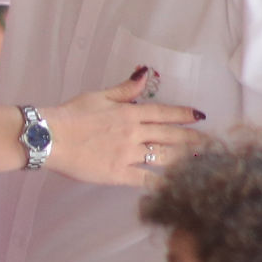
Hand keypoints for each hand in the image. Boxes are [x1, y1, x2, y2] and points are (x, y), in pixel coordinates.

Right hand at [38, 72, 202, 186]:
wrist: (50, 137)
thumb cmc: (70, 115)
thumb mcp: (99, 96)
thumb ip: (125, 90)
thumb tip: (145, 75)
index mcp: (130, 113)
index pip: (164, 113)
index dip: (184, 115)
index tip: (200, 116)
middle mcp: (134, 133)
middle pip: (171, 136)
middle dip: (193, 139)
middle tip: (211, 143)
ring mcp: (128, 154)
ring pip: (165, 157)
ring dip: (185, 159)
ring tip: (201, 162)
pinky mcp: (118, 173)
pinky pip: (146, 180)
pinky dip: (162, 183)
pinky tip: (177, 186)